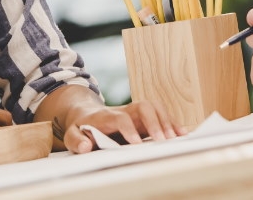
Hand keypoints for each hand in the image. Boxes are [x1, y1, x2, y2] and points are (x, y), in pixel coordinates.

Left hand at [63, 101, 184, 152]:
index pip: (121, 118)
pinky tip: (182, 133)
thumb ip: (75, 140)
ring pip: (155, 108)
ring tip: (175, 138)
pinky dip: (172, 123)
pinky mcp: (143, 117)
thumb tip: (86, 146)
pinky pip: (160, 115)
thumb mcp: (71, 133)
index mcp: (106, 115)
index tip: (136, 144)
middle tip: (162, 141)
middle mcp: (124, 110)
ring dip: (166, 121)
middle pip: (144, 107)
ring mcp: (135, 112)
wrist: (85, 113)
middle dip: (155, 122)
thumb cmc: (80, 126)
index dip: (129, 129)